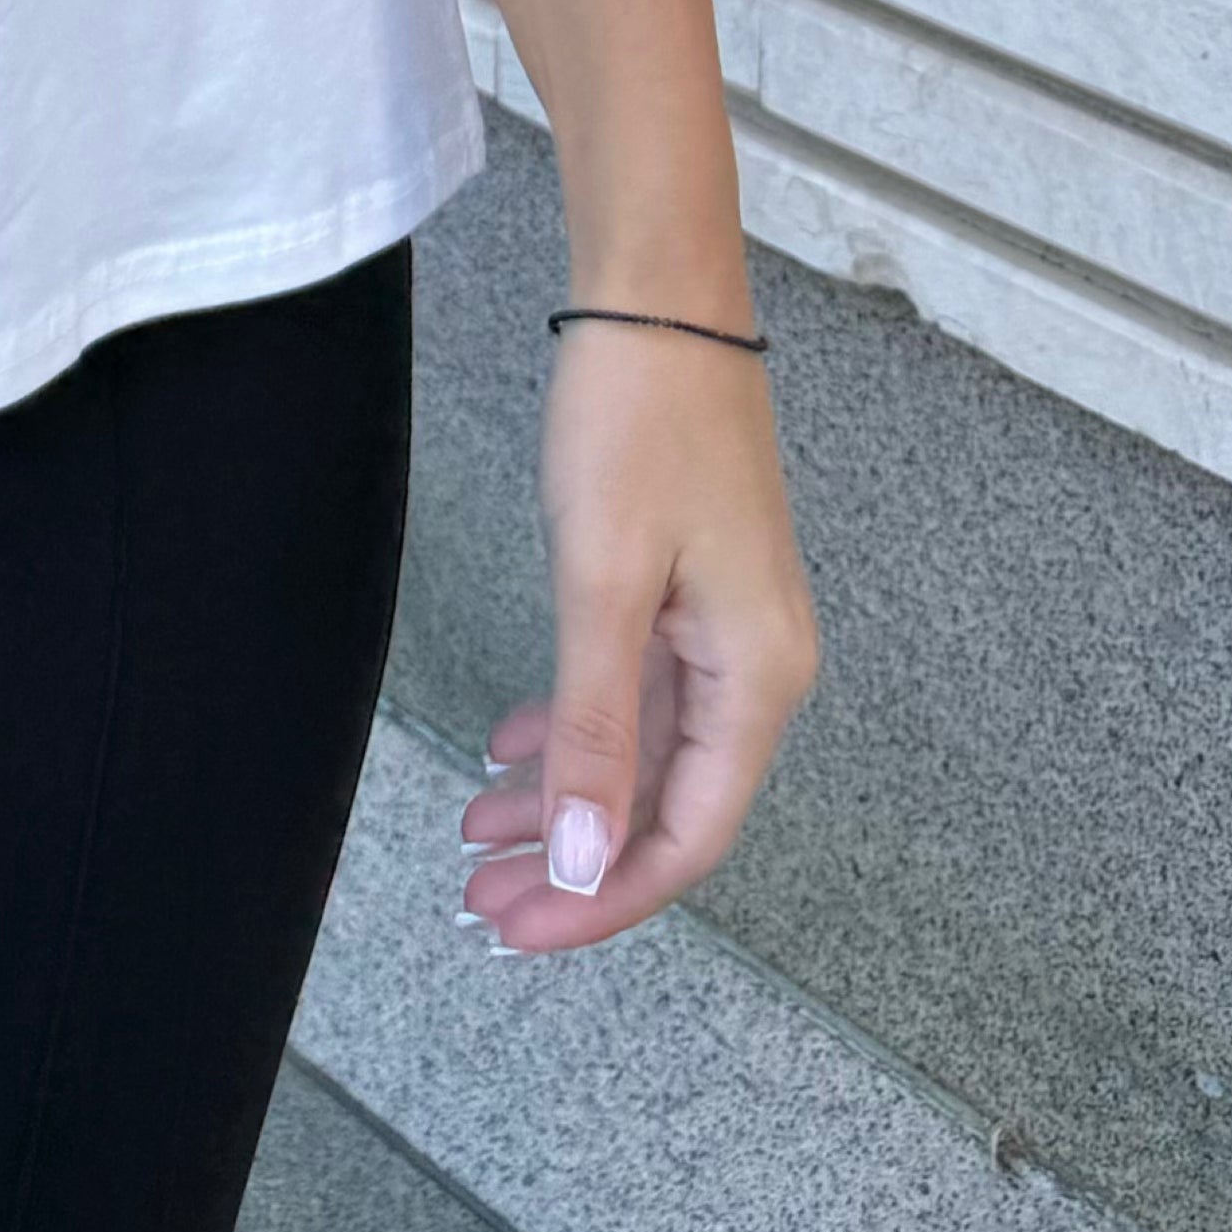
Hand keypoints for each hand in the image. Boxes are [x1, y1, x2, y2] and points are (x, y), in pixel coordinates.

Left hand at [457, 316, 817, 955]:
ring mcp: (722, 629)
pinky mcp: (688, 591)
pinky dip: (576, 729)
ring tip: (476, 832)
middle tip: (478, 898)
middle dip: (572, 862)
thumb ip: (597, 729)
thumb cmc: (638, 421)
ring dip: (564, 799)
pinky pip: (635, 694)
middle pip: (663, 805)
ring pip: (642, 753)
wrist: (658, 300)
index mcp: (756, 678)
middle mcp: (755, 667)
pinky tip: (514, 749)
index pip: (687, 836)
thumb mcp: (602, 580)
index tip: (519, 931)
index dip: (604, 901)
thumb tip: (589, 864)